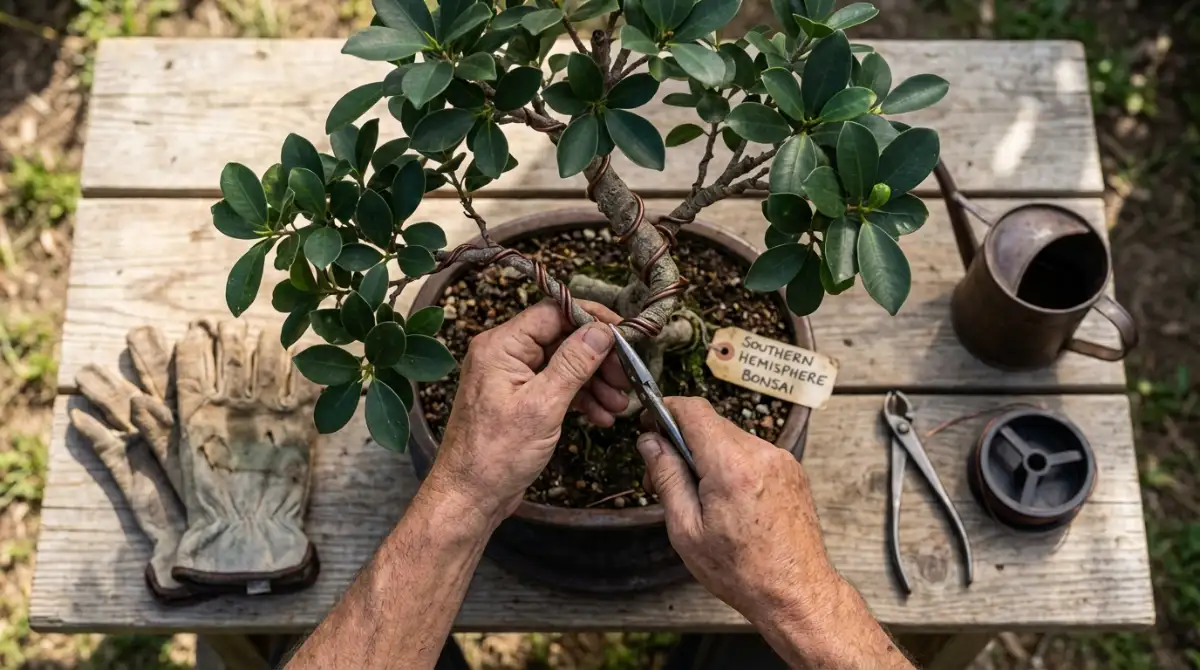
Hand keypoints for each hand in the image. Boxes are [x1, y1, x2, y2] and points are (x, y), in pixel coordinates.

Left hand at [429, 300, 630, 521]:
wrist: (469, 498)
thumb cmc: (495, 455)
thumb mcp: (543, 406)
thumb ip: (574, 364)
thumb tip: (600, 331)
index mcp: (500, 346)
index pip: (553, 312)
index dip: (592, 319)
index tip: (624, 333)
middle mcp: (503, 355)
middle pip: (561, 338)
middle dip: (598, 357)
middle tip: (626, 376)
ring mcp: (511, 378)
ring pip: (563, 365)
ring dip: (594, 382)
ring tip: (619, 404)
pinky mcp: (519, 400)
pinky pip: (555, 387)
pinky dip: (580, 398)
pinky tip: (601, 416)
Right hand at [636, 397, 840, 626]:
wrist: (796, 592)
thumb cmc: (741, 571)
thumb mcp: (686, 530)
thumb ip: (667, 477)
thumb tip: (650, 443)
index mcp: (730, 466)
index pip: (693, 410)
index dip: (666, 411)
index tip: (651, 425)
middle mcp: (760, 453)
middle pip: (710, 424)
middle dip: (683, 442)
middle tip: (666, 477)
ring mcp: (781, 459)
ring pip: (730, 438)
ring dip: (708, 455)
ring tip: (700, 497)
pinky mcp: (791, 469)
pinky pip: (751, 453)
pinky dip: (732, 465)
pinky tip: (728, 500)